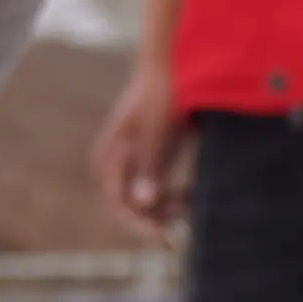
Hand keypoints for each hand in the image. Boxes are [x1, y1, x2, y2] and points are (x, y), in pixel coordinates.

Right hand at [93, 53, 192, 231]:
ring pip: (146, 203)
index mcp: (110, 158)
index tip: (164, 236)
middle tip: (186, 214)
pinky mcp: (151, 162)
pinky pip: (158, 192)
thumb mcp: (159, 132)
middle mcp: (116, 165)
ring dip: (167, 209)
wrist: (173, 65)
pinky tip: (192, 195)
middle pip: (131, 208)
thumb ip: (150, 166)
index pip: (119, 204)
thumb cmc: (162, 95)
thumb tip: (142, 203)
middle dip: (157, 217)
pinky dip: (173, 198)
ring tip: (191, 202)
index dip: (140, 224)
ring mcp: (133, 164)